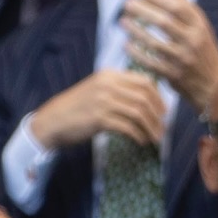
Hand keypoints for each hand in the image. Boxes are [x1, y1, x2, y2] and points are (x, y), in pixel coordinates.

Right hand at [30, 69, 164, 149]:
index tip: (164, 113)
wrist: (54, 120)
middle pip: (144, 98)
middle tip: (162, 129)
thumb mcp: (99, 90)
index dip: (159, 98)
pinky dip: (138, 136)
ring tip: (155, 139)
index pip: (144, 82)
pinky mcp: (99, 119)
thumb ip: (120, 89)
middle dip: (158, 116)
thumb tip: (148, 99)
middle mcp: (107, 85)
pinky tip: (141, 142)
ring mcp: (102, 101)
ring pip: (139, 113)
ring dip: (151, 128)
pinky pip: (127, 127)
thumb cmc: (79, 108)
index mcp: (109, 75)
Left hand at [121, 0, 217, 113]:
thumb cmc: (204, 53)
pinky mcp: (175, 76)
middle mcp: (193, 43)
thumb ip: (183, 6)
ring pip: (155, 43)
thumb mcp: (201, 28)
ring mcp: (184, 60)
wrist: (215, 88)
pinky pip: (151, 62)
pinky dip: (137, 53)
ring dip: (136, 31)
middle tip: (127, 3)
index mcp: (200, 28)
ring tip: (123, 21)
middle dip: (143, 10)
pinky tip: (126, 44)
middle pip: (164, 22)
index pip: (178, 7)